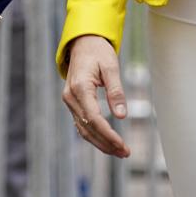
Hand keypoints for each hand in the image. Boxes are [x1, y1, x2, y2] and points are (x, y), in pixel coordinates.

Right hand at [61, 35, 129, 157]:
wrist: (83, 43)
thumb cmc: (98, 52)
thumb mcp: (111, 67)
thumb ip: (116, 91)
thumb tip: (122, 116)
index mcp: (80, 87)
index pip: (94, 119)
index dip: (108, 135)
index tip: (123, 145)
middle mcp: (70, 97)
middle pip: (88, 128)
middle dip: (106, 143)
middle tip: (125, 153)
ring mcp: (69, 101)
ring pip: (83, 129)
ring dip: (100, 143)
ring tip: (120, 151)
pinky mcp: (73, 103)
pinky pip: (82, 124)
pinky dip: (94, 135)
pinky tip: (107, 142)